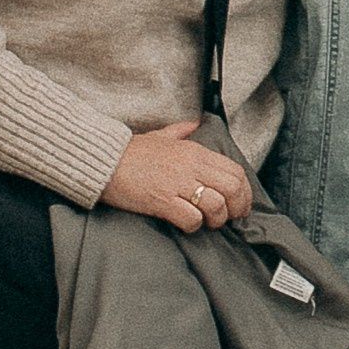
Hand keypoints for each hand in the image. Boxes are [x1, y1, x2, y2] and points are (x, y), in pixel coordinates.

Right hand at [100, 124, 253, 233]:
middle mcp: (191, 166)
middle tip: (229, 218)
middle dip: (236, 208)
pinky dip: (194, 226)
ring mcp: (177, 183)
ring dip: (216, 219)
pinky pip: (191, 218)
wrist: (103, 161)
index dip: (245, 192)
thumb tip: (195, 123)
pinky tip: (186, 224)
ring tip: (207, 222)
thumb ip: (180, 130)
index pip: (235, 171)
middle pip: (233, 189)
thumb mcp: (159, 136)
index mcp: (194, 151)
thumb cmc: (130, 153)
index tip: (240, 205)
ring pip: (216, 206)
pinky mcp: (162, 200)